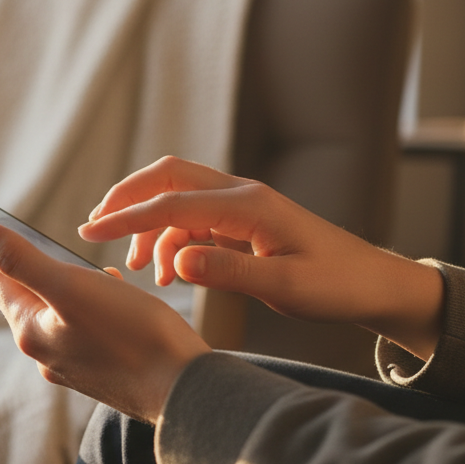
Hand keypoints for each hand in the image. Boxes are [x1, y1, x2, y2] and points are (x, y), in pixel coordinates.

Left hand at [0, 219, 209, 424]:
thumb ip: (21, 258)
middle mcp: (47, 354)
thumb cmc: (132, 335)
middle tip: (50, 243)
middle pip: (28, 297)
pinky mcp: (102, 372)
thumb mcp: (71, 285)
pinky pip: (87, 329)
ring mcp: (74, 366)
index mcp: (31, 332)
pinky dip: (95, 307)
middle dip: (39, 266)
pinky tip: (118, 298)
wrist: (185, 391)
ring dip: (72, 286)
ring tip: (95, 272)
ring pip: (61, 312)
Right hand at [77, 156, 442, 359]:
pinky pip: (193, 219)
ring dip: (149, 225)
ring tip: (139, 267)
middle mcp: (241, 194)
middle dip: (126, 199)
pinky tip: (171, 272)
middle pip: (167, 177)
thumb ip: (228, 271)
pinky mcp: (242, 220)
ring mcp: (241, 204)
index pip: (171, 203)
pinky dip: (171, 239)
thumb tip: (177, 260)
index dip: (126, 217)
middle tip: (95, 228)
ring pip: (177, 197)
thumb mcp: (285, 286)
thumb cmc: (337, 286)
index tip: (89, 232)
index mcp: (248, 205)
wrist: (375, 285)